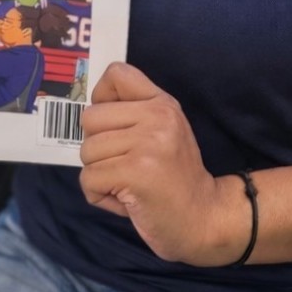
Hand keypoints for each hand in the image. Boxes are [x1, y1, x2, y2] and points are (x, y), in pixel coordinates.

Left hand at [79, 62, 248, 265]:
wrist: (204, 218)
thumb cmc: (176, 178)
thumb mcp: (164, 132)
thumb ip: (135, 114)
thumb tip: (92, 108)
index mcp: (162, 103)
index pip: (117, 73)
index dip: (101, 96)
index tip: (112, 123)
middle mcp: (157, 116)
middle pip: (90, 118)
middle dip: (97, 147)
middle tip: (122, 164)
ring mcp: (147, 143)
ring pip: (87, 151)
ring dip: (98, 175)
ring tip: (126, 183)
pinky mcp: (135, 172)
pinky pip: (89, 179)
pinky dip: (98, 196)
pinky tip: (124, 200)